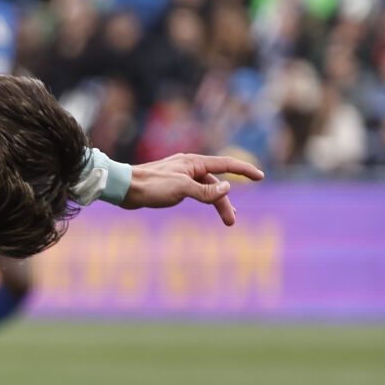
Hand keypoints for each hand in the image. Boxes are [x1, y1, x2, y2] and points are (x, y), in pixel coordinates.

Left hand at [124, 153, 264, 225]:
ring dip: (216, 203)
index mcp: (194, 163)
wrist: (123, 187)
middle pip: (216, 183)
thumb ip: (205, 190)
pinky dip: (204, 199)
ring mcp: (181, 175)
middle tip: (231, 220)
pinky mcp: (172, 185)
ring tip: (227, 220)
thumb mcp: (182, 189)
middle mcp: (189, 166)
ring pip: (206, 189)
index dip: (244, 170)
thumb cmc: (151, 186)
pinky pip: (195, 191)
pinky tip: (205, 205)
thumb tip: (227, 188)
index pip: (226, 165)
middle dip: (226, 201)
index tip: (260, 177)